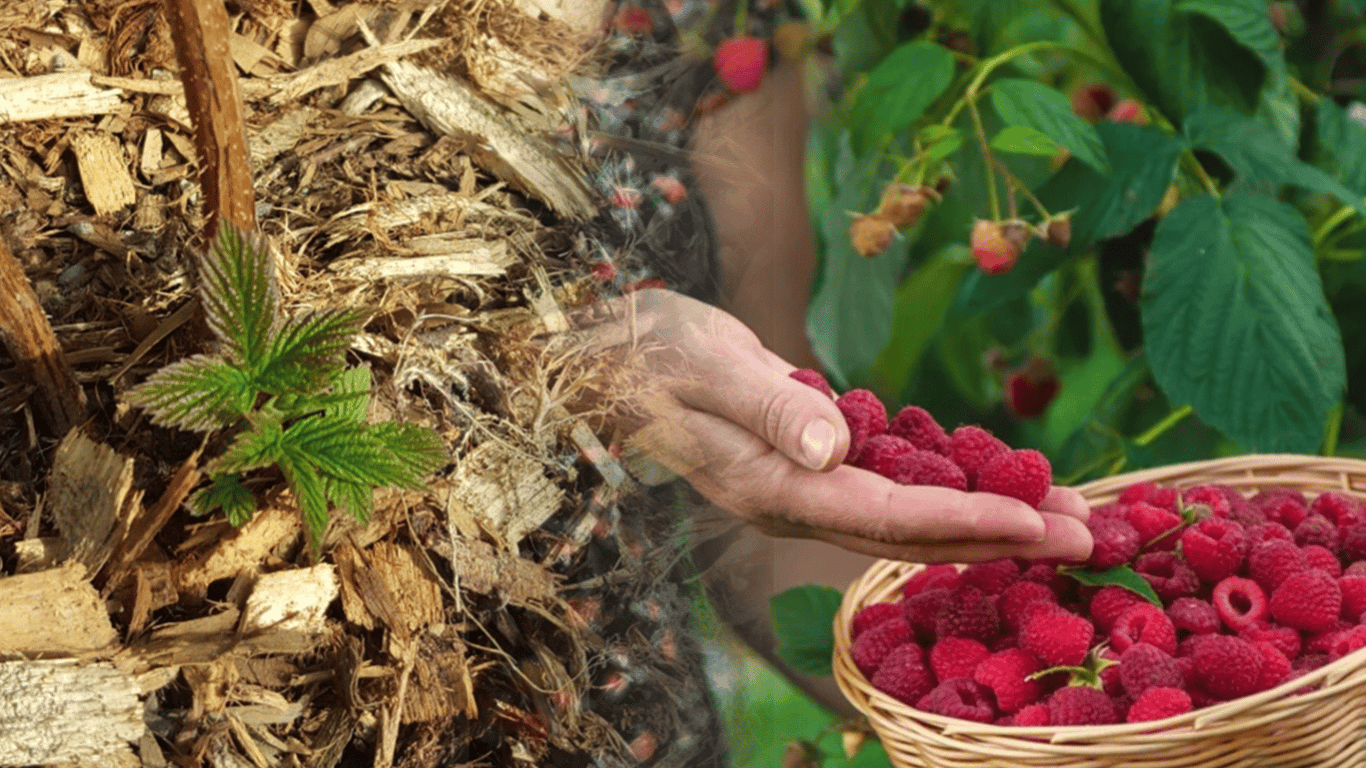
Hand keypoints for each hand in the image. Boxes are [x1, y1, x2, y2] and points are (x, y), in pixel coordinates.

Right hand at [580, 288, 1093, 563]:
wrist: (614, 357)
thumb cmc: (650, 353)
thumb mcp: (701, 364)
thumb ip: (766, 408)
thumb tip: (834, 451)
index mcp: (772, 486)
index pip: (883, 516)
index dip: (965, 522)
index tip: (1039, 526)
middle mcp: (796, 500)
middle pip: (913, 532)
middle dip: (1003, 537)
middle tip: (1090, 536)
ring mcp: (806, 486)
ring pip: (912, 515)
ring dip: (991, 517)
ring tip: (1069, 514)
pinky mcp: (814, 463)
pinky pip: (896, 487)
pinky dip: (954, 487)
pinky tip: (998, 480)